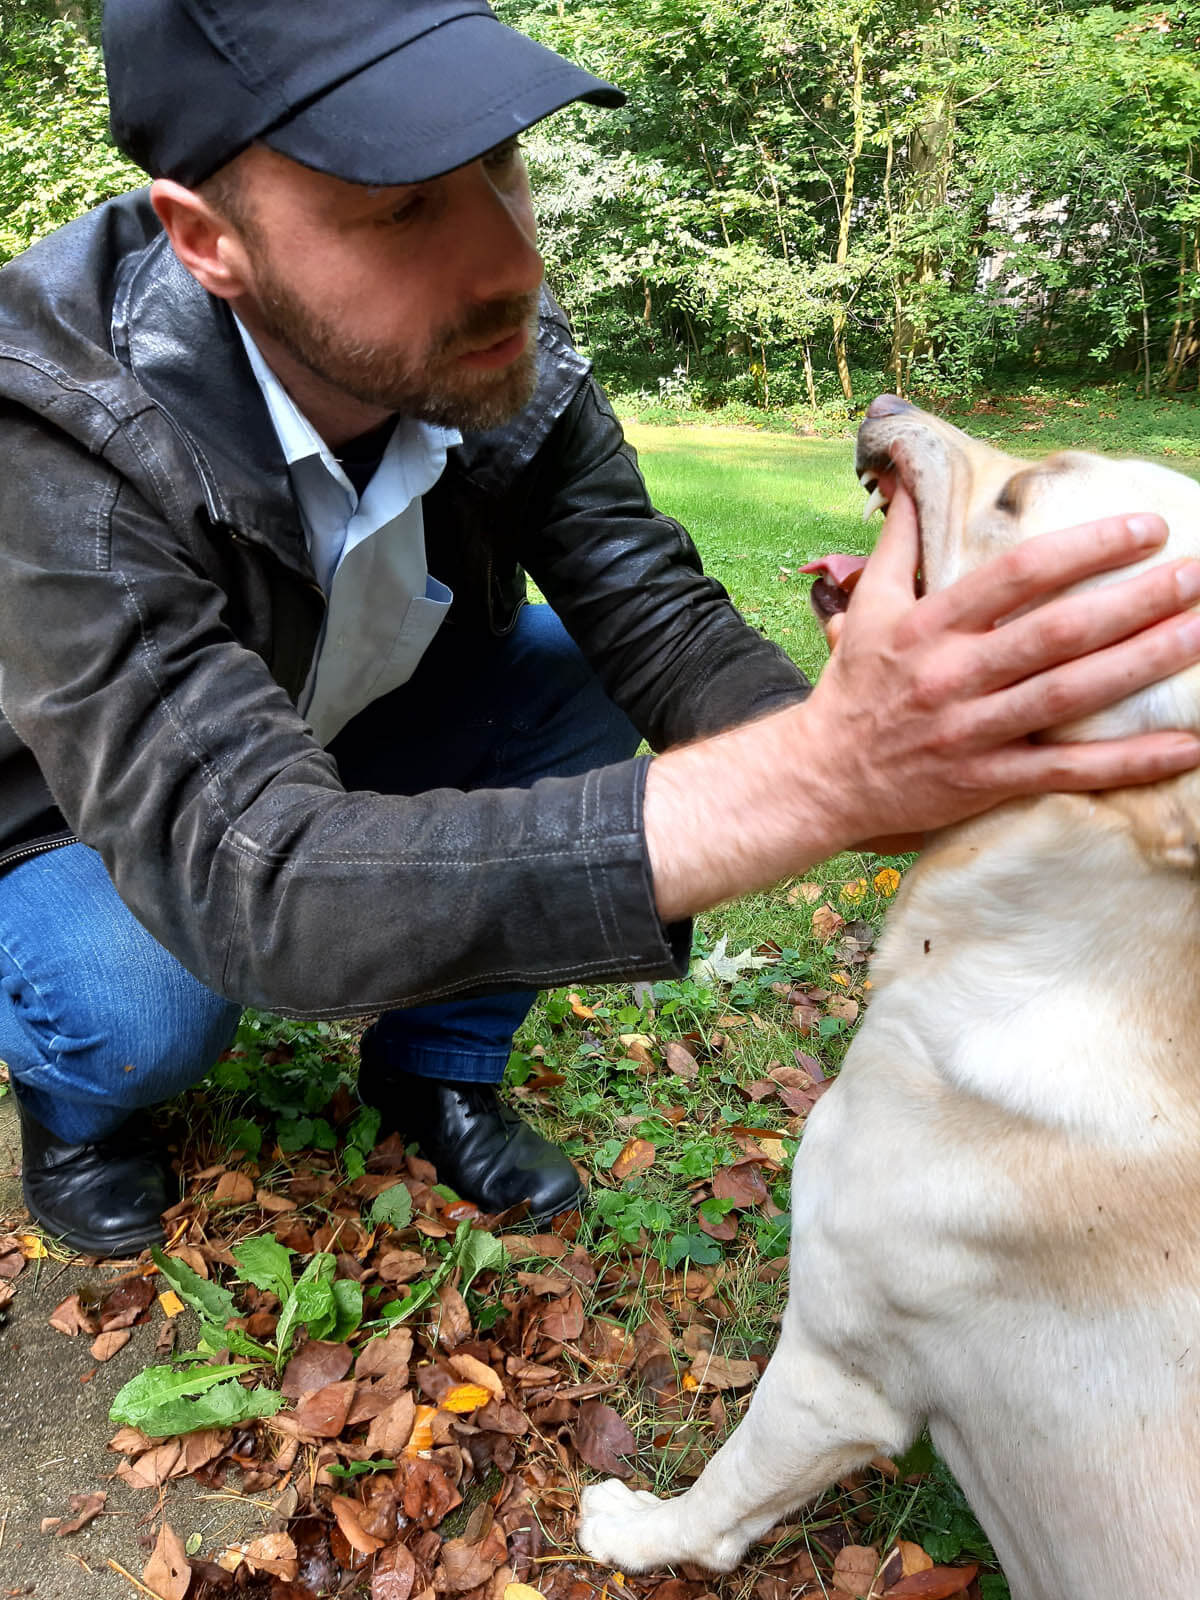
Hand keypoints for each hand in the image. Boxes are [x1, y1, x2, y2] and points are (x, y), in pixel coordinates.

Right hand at [799, 485, 1199, 850]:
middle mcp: (954, 675)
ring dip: (1144, 664)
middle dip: (1135, 601)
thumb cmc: (853, 688)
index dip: (1086, 548)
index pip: (1018, 576)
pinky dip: (1130, 761)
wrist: (819, 778)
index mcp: (931, 625)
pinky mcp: (987, 782)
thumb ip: (901, 543)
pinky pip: (1068, 772)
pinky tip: (1187, 743)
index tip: (1143, 529)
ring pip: (1070, 695)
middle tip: (1197, 575)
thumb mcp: (868, 607)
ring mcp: (973, 731)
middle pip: (1058, 632)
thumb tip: (912, 479)